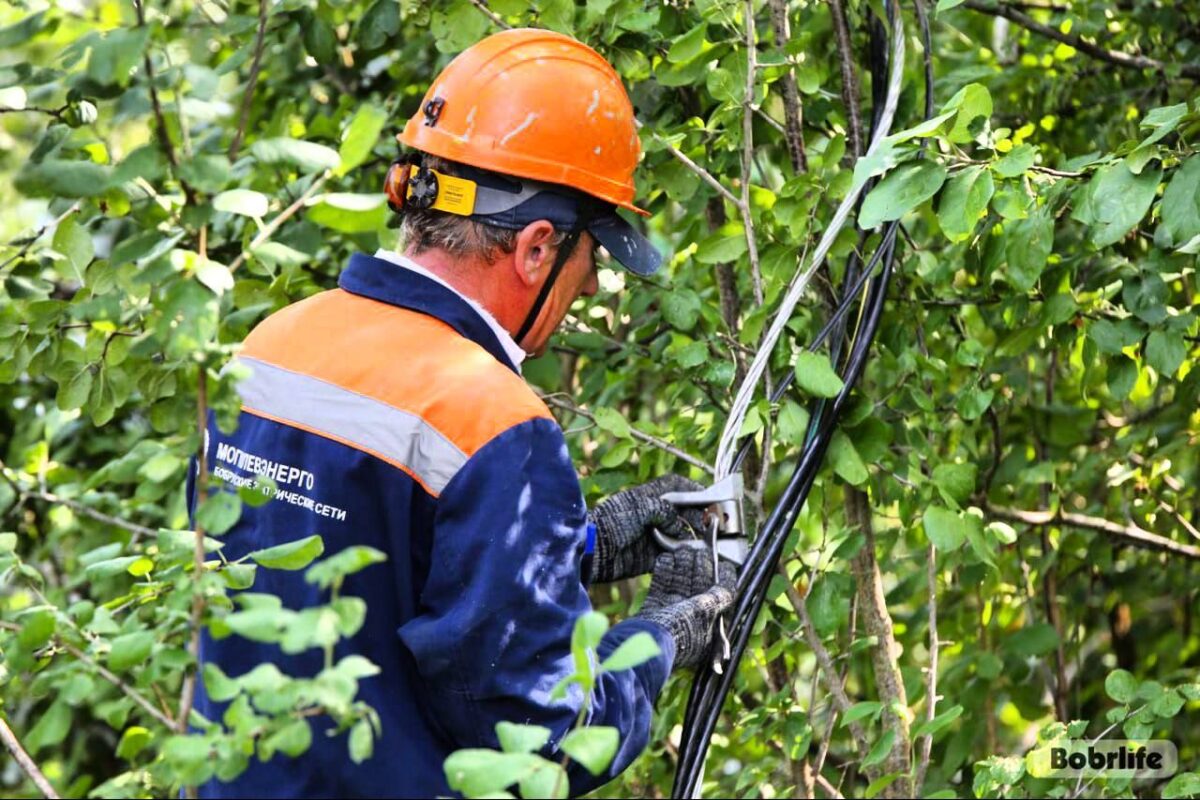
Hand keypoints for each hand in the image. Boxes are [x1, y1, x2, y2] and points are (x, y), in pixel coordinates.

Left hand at [588, 475, 705, 582]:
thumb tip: (680, 527)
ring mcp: (650, 536)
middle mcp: (651, 515)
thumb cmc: (612, 522)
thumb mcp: (640, 508)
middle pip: (681, 513)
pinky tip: (694, 557)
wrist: (591, 550)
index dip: (692, 489)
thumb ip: (665, 511)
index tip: (710, 496)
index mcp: (647, 497)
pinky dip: (682, 556)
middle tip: (714, 525)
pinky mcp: (648, 557)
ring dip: (693, 540)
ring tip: (708, 543)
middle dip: (698, 518)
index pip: (675, 486)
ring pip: (679, 536)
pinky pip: (671, 556)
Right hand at [634, 546, 735, 669]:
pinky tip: (666, 557)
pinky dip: (664, 571)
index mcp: (709, 631)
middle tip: (700, 548)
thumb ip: (718, 597)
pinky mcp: (653, 610)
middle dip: (699, 567)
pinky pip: (661, 586)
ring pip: (679, 585)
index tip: (724, 564)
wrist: (643, 644)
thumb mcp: (704, 613)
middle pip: (698, 589)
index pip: (720, 601)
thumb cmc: (679, 631)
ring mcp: (671, 616)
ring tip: (683, 548)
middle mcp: (691, 624)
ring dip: (681, 565)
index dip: (722, 581)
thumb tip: (730, 583)